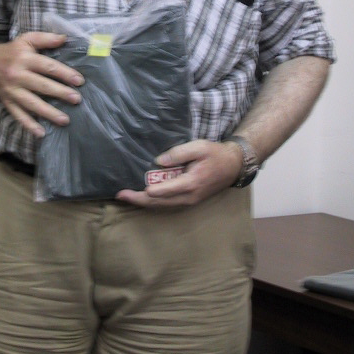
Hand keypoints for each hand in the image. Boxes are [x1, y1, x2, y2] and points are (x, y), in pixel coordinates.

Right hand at [0, 31, 84, 137]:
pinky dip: (29, 125)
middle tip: (77, 99)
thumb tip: (65, 38)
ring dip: (48, 113)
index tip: (79, 81)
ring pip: (31, 103)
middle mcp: (17, 75)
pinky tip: (41, 133)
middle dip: (60, 93)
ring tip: (65, 120)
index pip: (47, 66)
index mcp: (23, 57)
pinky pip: (18, 115)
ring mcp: (11, 90)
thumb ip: (45, 38)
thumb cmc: (10, 51)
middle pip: (41, 85)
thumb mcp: (25, 40)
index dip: (64, 73)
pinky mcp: (6, 102)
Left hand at [115, 139, 242, 208]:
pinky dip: (154, 202)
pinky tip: (143, 197)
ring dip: (144, 202)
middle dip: (139, 200)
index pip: (164, 191)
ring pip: (162, 205)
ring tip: (126, 197)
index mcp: (190, 183)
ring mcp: (189, 201)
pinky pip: (168, 204)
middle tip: (120, 195)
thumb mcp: (199, 147)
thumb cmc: (215, 154)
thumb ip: (179, 153)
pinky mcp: (189, 200)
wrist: (233, 166)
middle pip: (159, 202)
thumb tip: (159, 161)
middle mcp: (188, 197)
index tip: (130, 191)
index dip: (146, 192)